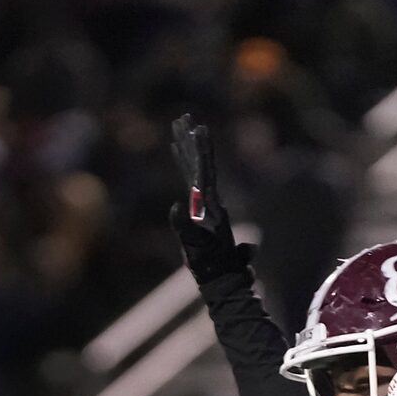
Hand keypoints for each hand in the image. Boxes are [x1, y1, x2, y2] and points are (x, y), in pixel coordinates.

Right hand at [171, 114, 242, 272]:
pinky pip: (190, 179)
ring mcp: (205, 202)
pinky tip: (178, 151)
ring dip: (186, 146)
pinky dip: (183, 163)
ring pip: (194, 167)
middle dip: (190, 140)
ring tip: (179, 125)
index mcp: (211, 203)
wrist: (220, 278)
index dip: (201, 150)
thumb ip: (185, 227)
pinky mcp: (199, 208)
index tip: (198, 129)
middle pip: (199, 162)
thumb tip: (176, 206)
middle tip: (184, 117)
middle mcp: (210, 199)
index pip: (205, 170)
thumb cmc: (209, 265)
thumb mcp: (195, 247)